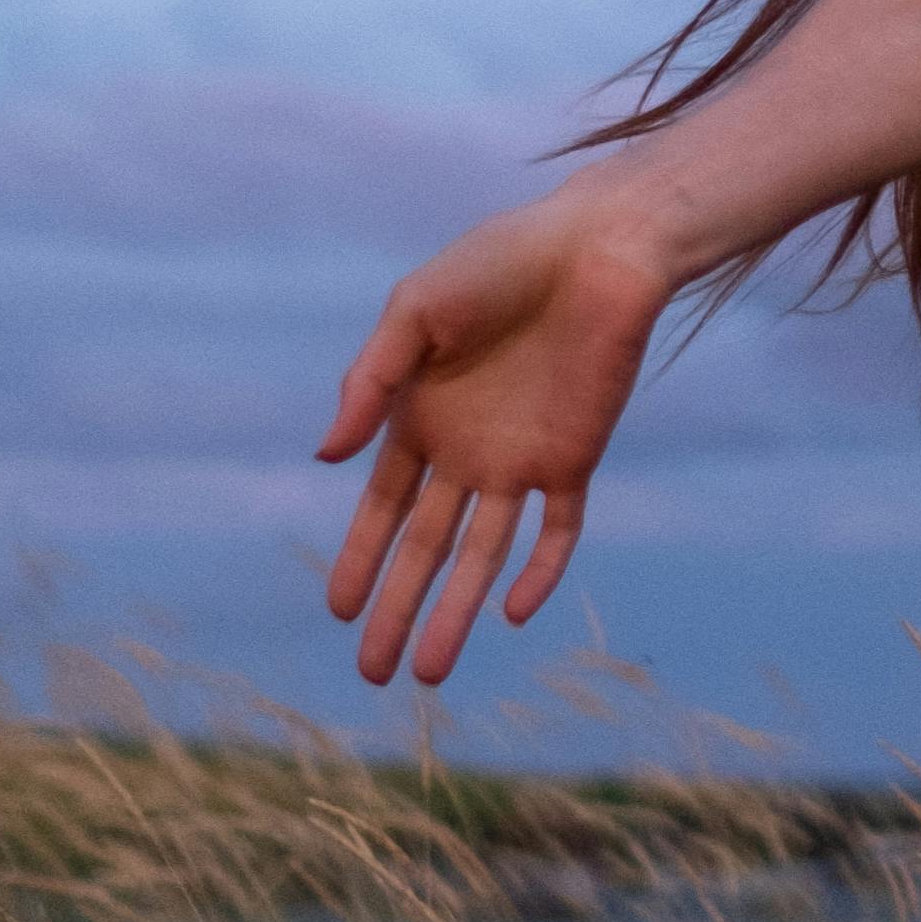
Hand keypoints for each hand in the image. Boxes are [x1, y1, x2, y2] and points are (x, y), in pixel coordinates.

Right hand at [316, 193, 674, 691]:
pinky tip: (512, 612)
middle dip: (398, 610)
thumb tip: (326, 458)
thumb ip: (369, 383)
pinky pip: (557, 528)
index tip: (340, 612)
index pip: (383, 508)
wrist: (595, 247)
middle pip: (425, 548)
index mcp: (420, 418)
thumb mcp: (414, 313)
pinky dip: (540, 570)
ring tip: (430, 673)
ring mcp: (521, 459)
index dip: (361, 560)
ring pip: (484, 555)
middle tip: (374, 673)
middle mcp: (466, 451)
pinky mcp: (574, 456)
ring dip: (456, 612)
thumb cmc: (498, 263)